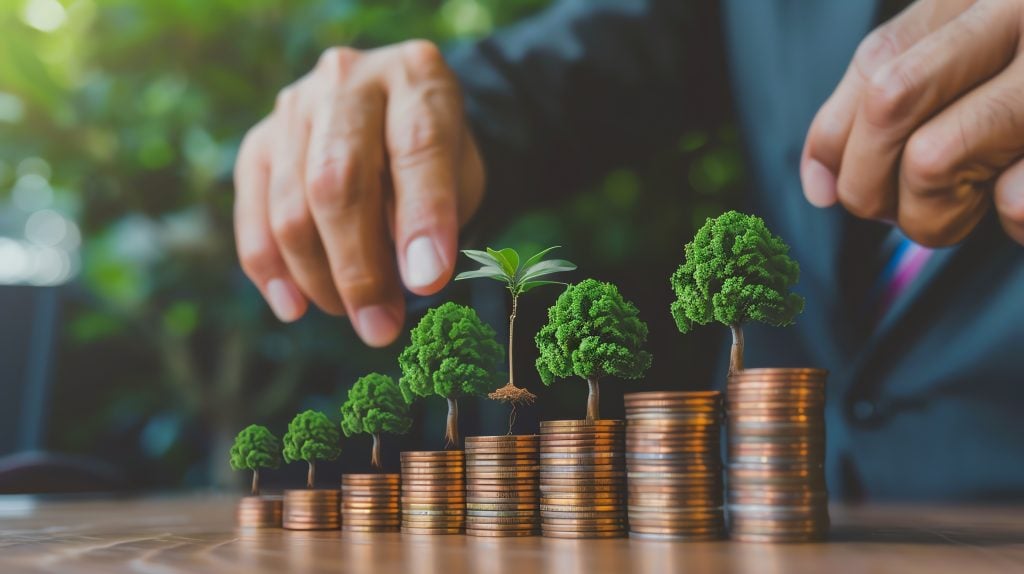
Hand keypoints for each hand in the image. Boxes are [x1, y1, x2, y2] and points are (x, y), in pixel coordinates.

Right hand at [234, 40, 484, 346]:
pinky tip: (295, 307)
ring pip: (291, 205)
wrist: (395, 112)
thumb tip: (406, 281)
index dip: (423, 220)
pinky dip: (270, 269)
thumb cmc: (435, 156)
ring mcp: (294, 105)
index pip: (418, 148)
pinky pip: (252, 212)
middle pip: (338, 181)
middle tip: (380, 327)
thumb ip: (438, 213)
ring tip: (354, 317)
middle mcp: (348, 79)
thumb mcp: (461, 172)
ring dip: (319, 278)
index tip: (430, 283)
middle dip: (359, 268)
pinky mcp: (259, 139)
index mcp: (416, 77)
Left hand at [802, 0, 1023, 246]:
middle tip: (893, 211)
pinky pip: (1016, 203)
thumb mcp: (970, 59)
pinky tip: (1019, 202)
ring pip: (928, 158)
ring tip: (970, 203)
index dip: (832, 138)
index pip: (873, 62)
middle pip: (887, 102)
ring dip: (931, 212)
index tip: (826, 187)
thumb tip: (819, 187)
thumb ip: (884, 96)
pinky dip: (1010, 221)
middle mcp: (1016, 16)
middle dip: (867, 181)